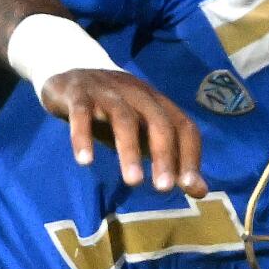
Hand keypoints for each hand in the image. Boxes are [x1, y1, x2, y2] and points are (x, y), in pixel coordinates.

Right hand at [39, 68, 204, 195]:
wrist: (69, 76)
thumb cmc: (111, 113)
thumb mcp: (142, 136)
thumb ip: (169, 160)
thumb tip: (199, 191)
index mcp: (156, 102)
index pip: (184, 126)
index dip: (190, 155)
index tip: (189, 187)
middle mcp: (137, 93)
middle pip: (158, 121)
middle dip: (164, 154)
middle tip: (164, 188)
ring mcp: (107, 91)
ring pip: (123, 118)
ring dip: (130, 150)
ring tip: (133, 182)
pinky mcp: (78, 93)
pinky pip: (82, 113)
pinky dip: (83, 136)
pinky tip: (85, 160)